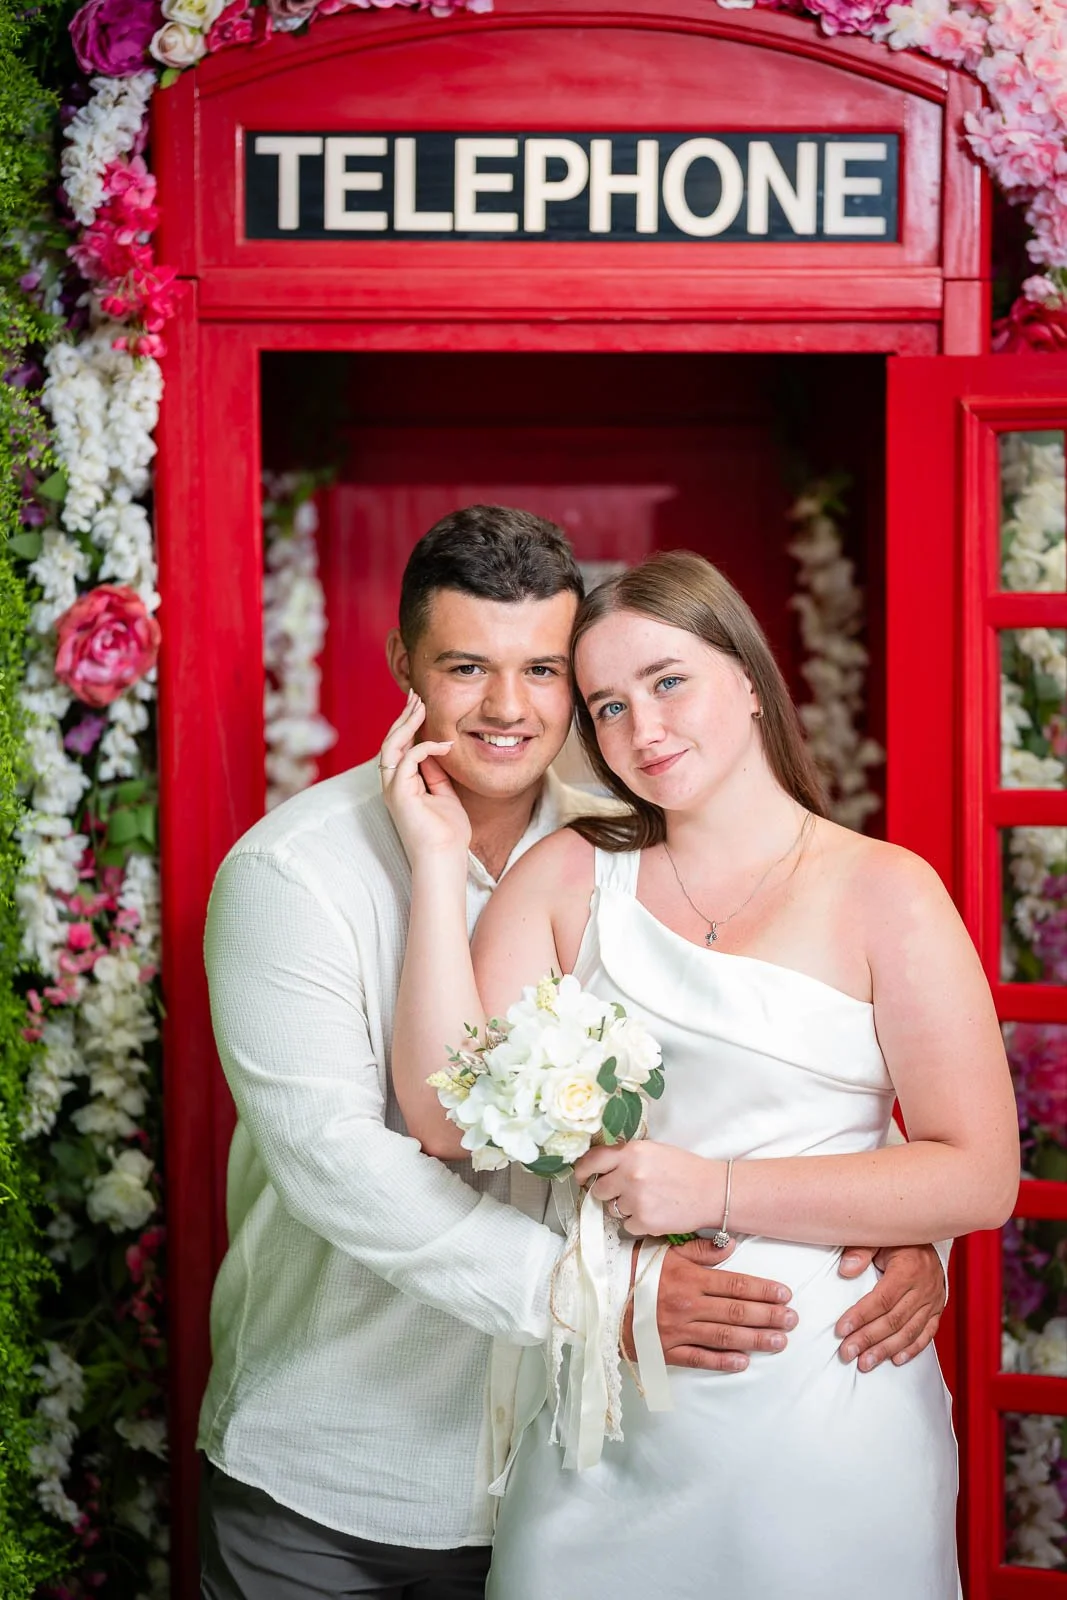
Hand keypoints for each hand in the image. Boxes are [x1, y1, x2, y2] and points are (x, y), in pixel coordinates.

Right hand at [379, 692, 470, 864]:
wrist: (444, 858)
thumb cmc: (447, 833)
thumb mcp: (445, 794)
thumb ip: (436, 772)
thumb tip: (435, 749)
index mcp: (401, 785)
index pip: (399, 747)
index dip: (408, 725)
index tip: (420, 706)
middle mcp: (392, 785)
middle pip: (391, 742)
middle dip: (403, 717)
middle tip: (415, 695)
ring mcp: (392, 789)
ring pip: (391, 746)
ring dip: (406, 724)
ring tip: (420, 705)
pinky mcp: (398, 794)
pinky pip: (408, 759)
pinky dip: (426, 748)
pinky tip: (445, 745)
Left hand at [575, 1140, 714, 1237]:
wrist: (712, 1192)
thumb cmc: (685, 1169)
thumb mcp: (653, 1151)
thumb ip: (626, 1156)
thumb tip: (600, 1167)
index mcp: (631, 1152)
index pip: (592, 1160)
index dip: (581, 1170)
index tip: (580, 1177)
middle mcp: (629, 1175)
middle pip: (599, 1190)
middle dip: (608, 1192)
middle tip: (625, 1191)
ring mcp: (635, 1200)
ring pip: (613, 1209)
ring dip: (625, 1208)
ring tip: (649, 1200)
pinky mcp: (644, 1222)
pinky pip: (627, 1226)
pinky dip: (638, 1223)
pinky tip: (655, 1212)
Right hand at [630, 1238, 796, 1372]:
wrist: (599, 1298)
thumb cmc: (634, 1271)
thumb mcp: (665, 1252)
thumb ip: (699, 1250)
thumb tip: (732, 1246)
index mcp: (688, 1278)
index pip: (735, 1284)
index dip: (763, 1290)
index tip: (785, 1294)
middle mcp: (687, 1305)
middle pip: (736, 1311)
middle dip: (768, 1316)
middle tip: (793, 1320)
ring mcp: (677, 1330)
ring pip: (723, 1336)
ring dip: (755, 1339)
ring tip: (780, 1341)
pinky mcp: (666, 1351)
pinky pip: (698, 1358)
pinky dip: (722, 1361)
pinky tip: (743, 1362)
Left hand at [835, 1243, 946, 1370]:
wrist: (931, 1235)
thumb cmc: (899, 1238)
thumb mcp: (879, 1237)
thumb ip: (861, 1251)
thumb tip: (845, 1270)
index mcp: (907, 1269)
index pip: (882, 1299)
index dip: (860, 1316)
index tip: (841, 1330)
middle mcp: (923, 1288)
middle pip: (893, 1320)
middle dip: (868, 1339)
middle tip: (847, 1353)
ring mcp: (932, 1301)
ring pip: (909, 1332)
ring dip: (885, 1350)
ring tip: (865, 1362)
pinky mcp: (937, 1310)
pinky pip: (926, 1334)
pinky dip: (912, 1349)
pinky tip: (895, 1360)